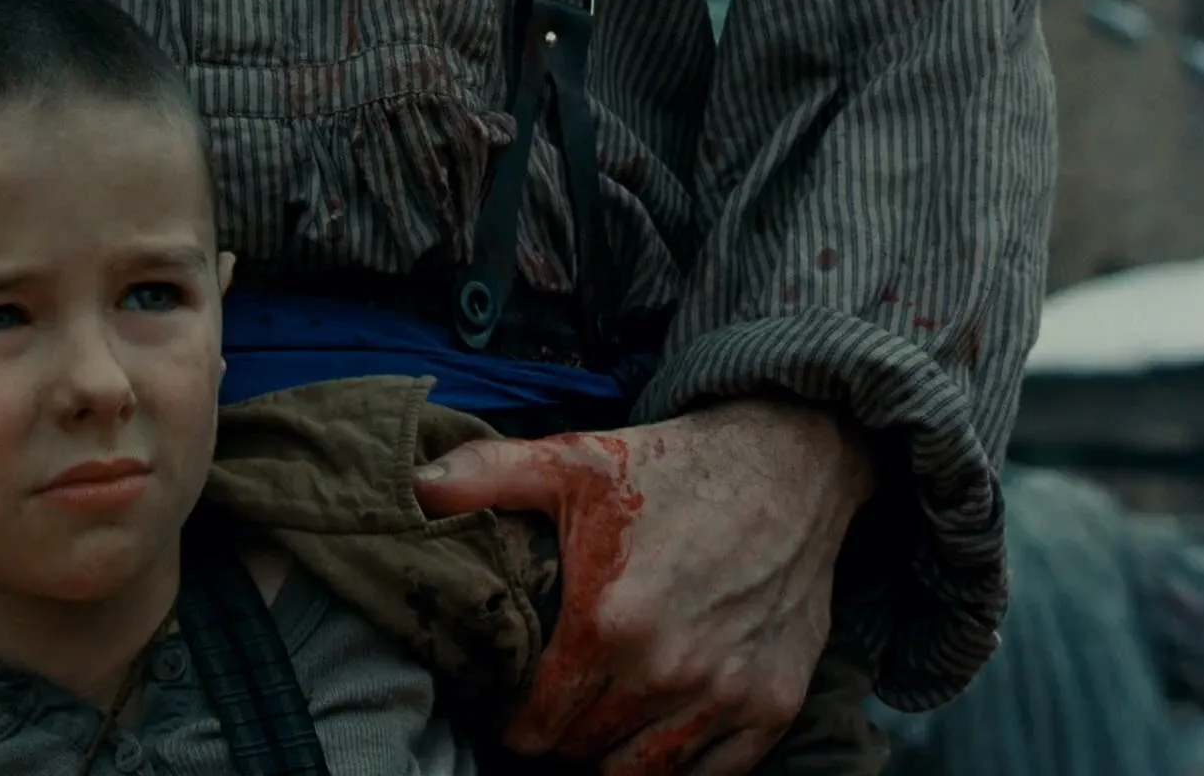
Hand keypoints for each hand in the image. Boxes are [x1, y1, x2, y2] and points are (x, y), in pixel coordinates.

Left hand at [413, 399, 872, 774]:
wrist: (790, 461)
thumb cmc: (673, 466)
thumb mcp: (571, 460)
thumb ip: (485, 477)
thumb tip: (413, 488)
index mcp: (608, 623)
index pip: (538, 727)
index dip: (515, 724)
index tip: (512, 707)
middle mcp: (669, 671)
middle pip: (584, 753)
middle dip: (561, 738)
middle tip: (553, 711)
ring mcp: (726, 693)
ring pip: (642, 775)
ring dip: (612, 758)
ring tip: (599, 724)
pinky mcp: (775, 703)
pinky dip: (679, 769)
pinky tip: (657, 736)